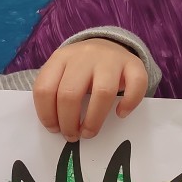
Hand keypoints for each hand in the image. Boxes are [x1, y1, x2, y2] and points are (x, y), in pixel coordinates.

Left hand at [33, 38, 147, 141]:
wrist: (107, 45)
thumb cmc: (80, 69)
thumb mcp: (61, 73)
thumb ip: (54, 93)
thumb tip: (56, 127)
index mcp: (60, 58)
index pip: (45, 89)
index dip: (47, 115)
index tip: (54, 129)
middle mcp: (84, 56)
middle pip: (70, 94)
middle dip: (68, 122)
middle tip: (71, 136)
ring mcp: (110, 58)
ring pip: (102, 92)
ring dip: (94, 120)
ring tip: (89, 133)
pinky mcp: (133, 63)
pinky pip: (136, 84)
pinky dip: (129, 103)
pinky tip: (120, 113)